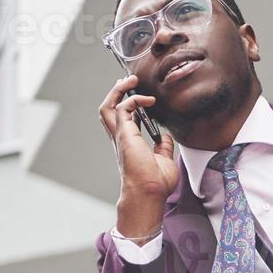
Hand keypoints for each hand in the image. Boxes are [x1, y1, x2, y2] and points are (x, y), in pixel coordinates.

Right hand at [98, 73, 175, 235]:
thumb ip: (162, 146)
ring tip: (130, 81)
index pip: (121, 119)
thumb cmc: (155, 183)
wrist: (149, 192)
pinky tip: (147, 100)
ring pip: (108, 106)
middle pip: (108, 109)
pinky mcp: (125, 134)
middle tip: (128, 81)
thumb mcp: (163, 160)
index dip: (126, 104)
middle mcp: (121, 138)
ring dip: (118, 91)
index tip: (138, 95)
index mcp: (128, 144)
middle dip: (116, 93)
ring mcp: (120, 136)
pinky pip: (123, 108)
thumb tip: (164, 136)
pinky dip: (133, 99)